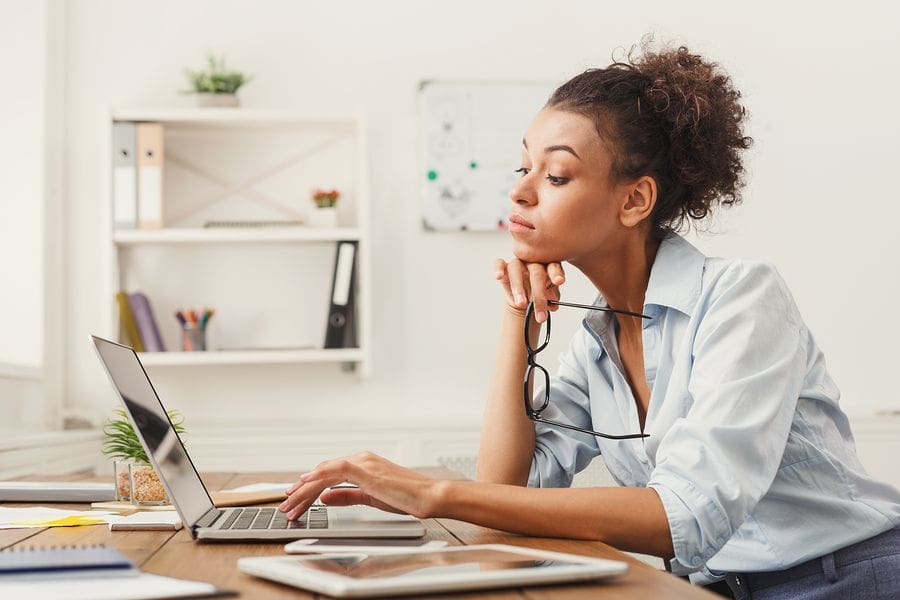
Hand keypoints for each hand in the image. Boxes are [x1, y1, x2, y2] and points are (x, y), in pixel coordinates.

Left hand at [279, 452, 442, 519]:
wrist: (428, 496)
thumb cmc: (407, 497)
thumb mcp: (371, 497)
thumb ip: (347, 495)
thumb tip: (326, 496)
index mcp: (364, 464)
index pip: (329, 472)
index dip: (310, 484)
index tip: (296, 496)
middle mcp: (361, 459)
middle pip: (322, 471)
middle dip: (301, 489)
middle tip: (286, 503)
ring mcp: (363, 462)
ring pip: (324, 472)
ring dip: (304, 489)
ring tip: (290, 503)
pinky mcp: (365, 469)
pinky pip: (334, 471)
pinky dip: (317, 478)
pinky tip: (305, 487)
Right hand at [494, 258, 564, 322]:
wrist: (526, 300)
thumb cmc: (540, 294)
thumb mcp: (550, 297)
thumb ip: (552, 296)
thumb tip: (553, 300)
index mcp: (548, 265)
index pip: (554, 266)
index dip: (556, 273)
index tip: (559, 281)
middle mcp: (533, 262)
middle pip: (536, 272)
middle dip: (538, 295)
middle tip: (540, 314)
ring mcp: (519, 263)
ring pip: (516, 269)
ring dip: (518, 288)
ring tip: (522, 304)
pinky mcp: (505, 267)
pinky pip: (499, 264)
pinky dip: (498, 269)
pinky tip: (498, 276)